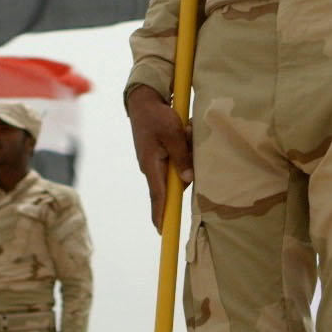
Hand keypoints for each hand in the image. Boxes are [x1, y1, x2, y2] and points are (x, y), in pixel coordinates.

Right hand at [128, 85, 192, 229]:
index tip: (163, 231)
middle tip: (188, 144)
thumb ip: (181, 156)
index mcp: (151, 165)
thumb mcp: (172, 134)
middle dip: (184, 173)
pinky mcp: (158, 154)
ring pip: (176, 170)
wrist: (143, 101)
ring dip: (185, 156)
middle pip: (171, 184)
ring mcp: (154, 161)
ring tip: (185, 130)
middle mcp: (151, 167)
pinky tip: (185, 131)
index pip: (157, 196)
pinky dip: (182, 150)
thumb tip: (188, 179)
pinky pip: (175, 159)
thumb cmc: (157, 116)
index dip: (161, 214)